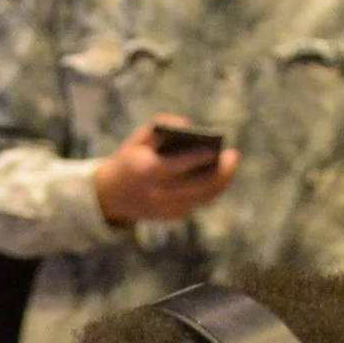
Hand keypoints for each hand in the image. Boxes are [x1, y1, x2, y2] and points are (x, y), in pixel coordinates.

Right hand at [93, 118, 237, 225]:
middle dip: (220, 173)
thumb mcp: (137, 139)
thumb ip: (161, 125)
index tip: (215, 147)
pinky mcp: (173, 217)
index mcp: (147, 172)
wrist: (110, 197)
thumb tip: (188, 125)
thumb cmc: (129, 160)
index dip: (199, 157)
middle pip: (198, 187)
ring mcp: (167, 209)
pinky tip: (218, 176)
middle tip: (233, 156)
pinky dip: (209, 189)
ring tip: (229, 165)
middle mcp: (159, 194)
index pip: (178, 165)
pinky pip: (197, 202)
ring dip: (220, 182)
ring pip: (202, 198)